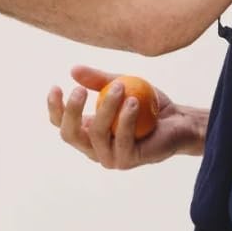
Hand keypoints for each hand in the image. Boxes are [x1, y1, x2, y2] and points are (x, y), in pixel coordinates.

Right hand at [48, 65, 203, 169]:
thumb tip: (73, 70)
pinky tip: (133, 102)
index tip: (57, 85)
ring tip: (121, 87)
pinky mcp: (128, 160)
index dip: (54, 107)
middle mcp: (93, 148)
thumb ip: (98, 80)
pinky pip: (122, 139)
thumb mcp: (120, 85)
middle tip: (79, 90)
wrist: (177, 122)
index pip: (61, 123)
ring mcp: (109, 157)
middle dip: (72, 111)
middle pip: (70, 134)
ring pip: (97, 134)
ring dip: (106, 108)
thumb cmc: (146, 104)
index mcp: (86, 132)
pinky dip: (126, 118)